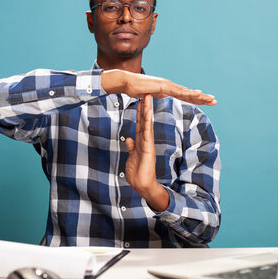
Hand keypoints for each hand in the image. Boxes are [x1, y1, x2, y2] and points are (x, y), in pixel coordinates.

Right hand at [101, 69, 216, 105]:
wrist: (126, 82)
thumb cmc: (134, 88)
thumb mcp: (148, 94)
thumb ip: (155, 94)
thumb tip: (159, 95)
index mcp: (167, 88)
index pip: (184, 95)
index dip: (195, 98)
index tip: (205, 101)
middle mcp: (169, 85)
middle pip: (189, 93)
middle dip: (202, 98)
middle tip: (214, 101)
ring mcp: (167, 85)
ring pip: (187, 92)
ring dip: (200, 96)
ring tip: (211, 99)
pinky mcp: (163, 87)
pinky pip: (178, 92)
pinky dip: (189, 94)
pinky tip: (199, 95)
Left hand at [125, 94, 169, 210]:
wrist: (142, 185)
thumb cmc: (137, 174)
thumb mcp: (131, 157)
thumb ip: (131, 147)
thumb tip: (128, 139)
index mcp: (140, 142)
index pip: (139, 124)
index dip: (138, 113)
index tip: (139, 101)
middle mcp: (145, 141)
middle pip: (144, 120)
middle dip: (144, 107)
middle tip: (145, 93)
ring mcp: (147, 143)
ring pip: (146, 123)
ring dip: (146, 110)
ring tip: (147, 97)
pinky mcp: (148, 147)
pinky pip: (147, 131)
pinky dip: (147, 121)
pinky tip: (148, 112)